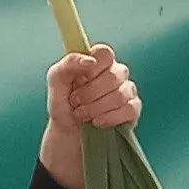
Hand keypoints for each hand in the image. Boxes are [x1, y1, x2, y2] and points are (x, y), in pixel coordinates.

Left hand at [40, 44, 140, 188]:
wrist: (68, 135)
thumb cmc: (64, 106)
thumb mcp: (56, 84)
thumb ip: (67, 66)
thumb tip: (89, 60)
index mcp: (99, 63)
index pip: (105, 53)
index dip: (92, 68)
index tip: (79, 80)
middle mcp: (116, 73)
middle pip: (113, 75)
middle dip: (88, 94)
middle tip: (75, 102)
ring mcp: (127, 91)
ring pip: (120, 94)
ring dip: (95, 108)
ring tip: (81, 115)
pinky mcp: (132, 109)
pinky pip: (129, 109)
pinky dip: (109, 118)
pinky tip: (97, 123)